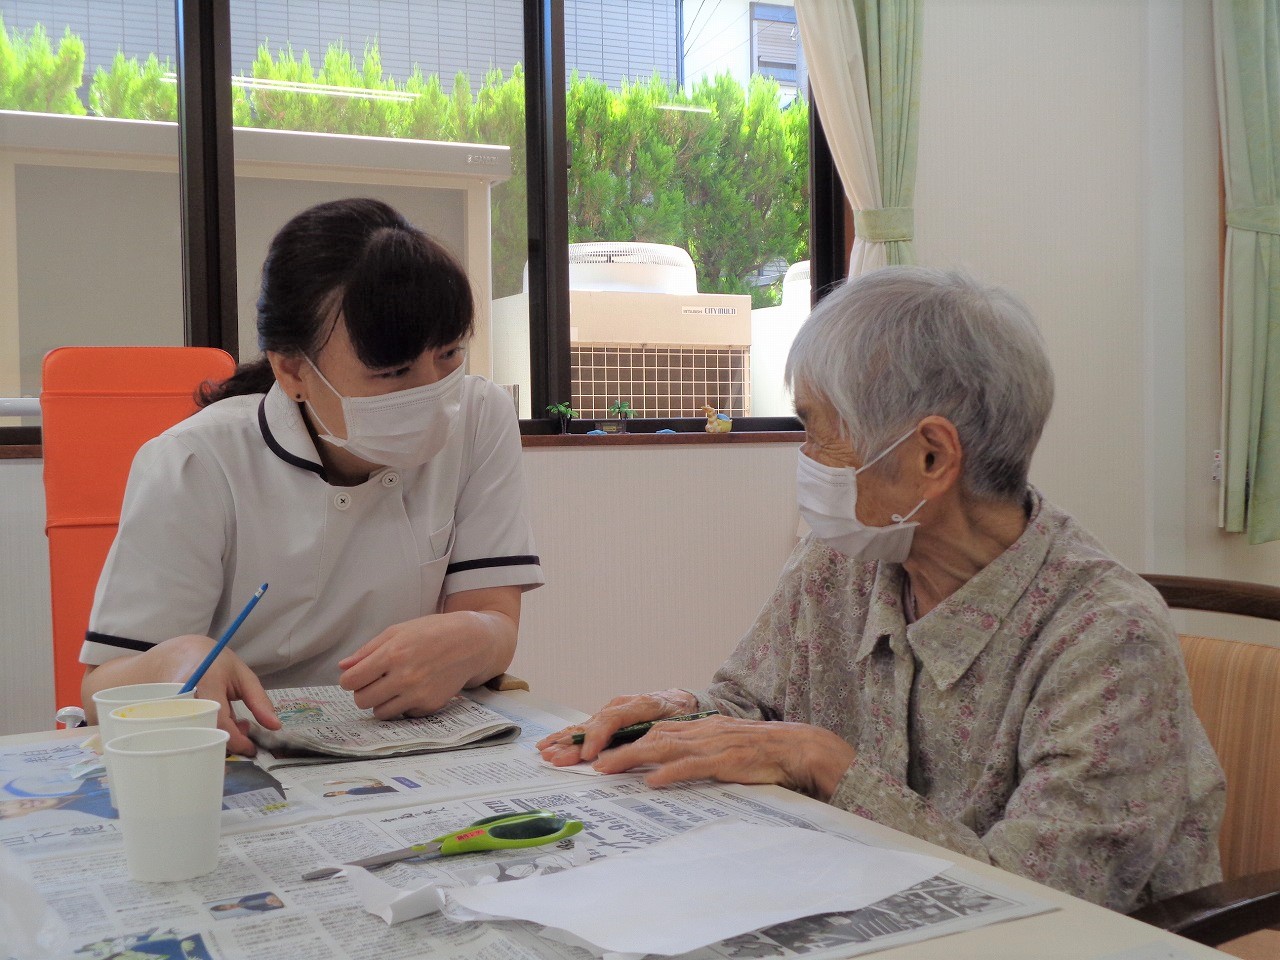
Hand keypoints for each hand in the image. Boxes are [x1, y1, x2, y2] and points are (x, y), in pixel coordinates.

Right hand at [83, 634, 278, 756]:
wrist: (177, 654)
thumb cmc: (213, 664)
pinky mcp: (160, 716)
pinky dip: (200, 737)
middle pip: (204, 734)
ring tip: (229, 728)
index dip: (237, 741)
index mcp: (205, 681)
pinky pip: (180, 735)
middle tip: (240, 740)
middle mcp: (182, 695)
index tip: (250, 749)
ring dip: (213, 741)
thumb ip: (259, 700)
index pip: (220, 722)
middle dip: (224, 744)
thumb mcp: (241, 675)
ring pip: (191, 738)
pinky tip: (212, 728)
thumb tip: (275, 727)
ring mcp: (167, 706)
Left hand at [338, 612, 491, 718]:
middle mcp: (404, 677)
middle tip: (374, 682)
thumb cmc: (432, 632)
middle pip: (362, 700)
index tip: (355, 677)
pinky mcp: (430, 706)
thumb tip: (343, 667)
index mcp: (393, 654)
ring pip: (379, 712)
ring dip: (381, 701)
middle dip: (363, 692)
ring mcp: (418, 694)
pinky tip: (413, 689)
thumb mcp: (398, 631)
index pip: (351, 681)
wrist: (470, 642)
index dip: (349, 680)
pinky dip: (403, 705)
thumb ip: (368, 650)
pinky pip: (403, 715)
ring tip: (393, 686)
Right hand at [536, 689, 699, 764]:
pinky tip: (551, 742)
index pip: (612, 719)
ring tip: (546, 751)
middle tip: (557, 758)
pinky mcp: (607, 719)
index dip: (598, 737)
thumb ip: (652, 735)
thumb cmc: (680, 712)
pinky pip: (585, 728)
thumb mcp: (674, 723)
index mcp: (639, 704)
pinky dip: (567, 736)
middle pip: (593, 725)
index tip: (588, 754)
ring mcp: (612, 711)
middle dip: (573, 744)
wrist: (683, 701)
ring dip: (565, 740)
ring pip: (585, 726)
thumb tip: (628, 753)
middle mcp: (621, 706)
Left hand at [590, 716, 856, 800]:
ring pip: (663, 746)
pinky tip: (653, 781)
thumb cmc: (761, 752)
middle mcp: (699, 730)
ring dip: (631, 757)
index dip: (622, 737)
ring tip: (605, 768)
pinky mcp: (726, 760)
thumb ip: (694, 753)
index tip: (596, 748)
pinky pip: (694, 766)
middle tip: (587, 760)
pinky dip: (671, 772)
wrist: (798, 747)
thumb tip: (663, 768)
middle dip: (616, 746)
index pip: (652, 728)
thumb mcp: (721, 745)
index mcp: (697, 726)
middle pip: (648, 734)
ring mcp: (711, 743)